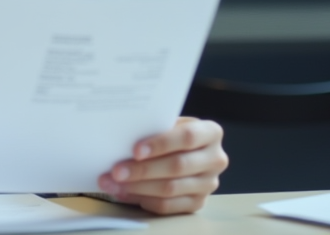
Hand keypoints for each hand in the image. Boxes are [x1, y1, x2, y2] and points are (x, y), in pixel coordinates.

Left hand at [97, 117, 226, 214]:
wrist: (185, 150)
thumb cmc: (171, 133)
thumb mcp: (169, 123)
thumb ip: (155, 128)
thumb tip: (123, 138)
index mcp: (211, 132)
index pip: (188, 137)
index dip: (161, 144)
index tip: (136, 150)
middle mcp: (215, 159)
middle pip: (177, 166)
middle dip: (143, 170)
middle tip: (116, 171)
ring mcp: (208, 184)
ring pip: (170, 189)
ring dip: (138, 187)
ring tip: (114, 183)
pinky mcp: (197, 203)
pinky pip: (168, 206)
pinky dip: (143, 199)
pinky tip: (125, 193)